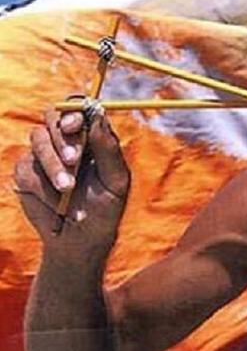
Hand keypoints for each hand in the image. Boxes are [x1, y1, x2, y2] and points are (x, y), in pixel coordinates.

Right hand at [14, 109, 129, 255]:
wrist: (82, 240)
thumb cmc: (105, 209)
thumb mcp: (115, 181)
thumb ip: (108, 149)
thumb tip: (99, 115)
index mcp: (91, 137)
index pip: (79, 110)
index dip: (74, 110)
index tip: (76, 124)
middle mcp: (65, 141)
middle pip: (53, 118)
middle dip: (62, 138)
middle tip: (74, 159)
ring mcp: (43, 155)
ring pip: (37, 140)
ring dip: (54, 165)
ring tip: (68, 188)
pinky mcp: (26, 173)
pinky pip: (27, 169)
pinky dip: (44, 188)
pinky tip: (59, 205)